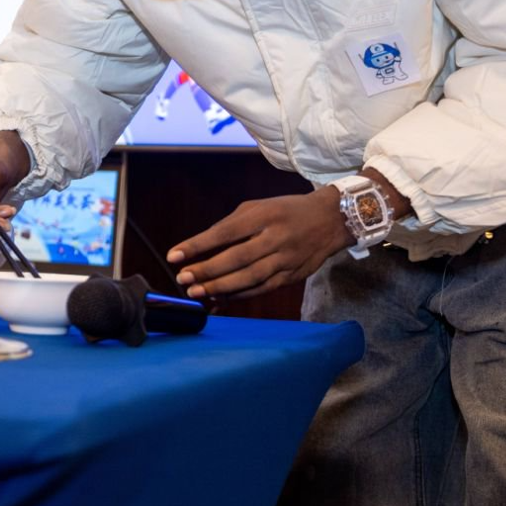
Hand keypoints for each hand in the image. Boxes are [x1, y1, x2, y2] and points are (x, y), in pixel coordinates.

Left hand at [167, 188, 348, 299]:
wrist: (331, 220)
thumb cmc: (285, 211)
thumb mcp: (258, 207)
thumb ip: (230, 226)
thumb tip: (201, 248)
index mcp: (264, 215)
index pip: (225, 232)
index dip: (198, 245)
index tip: (174, 255)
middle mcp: (276, 238)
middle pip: (237, 258)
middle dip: (207, 271)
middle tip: (183, 279)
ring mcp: (287, 259)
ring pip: (250, 278)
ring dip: (220, 288)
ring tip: (196, 292)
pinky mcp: (293, 276)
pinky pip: (262, 289)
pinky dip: (239, 295)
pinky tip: (220, 298)